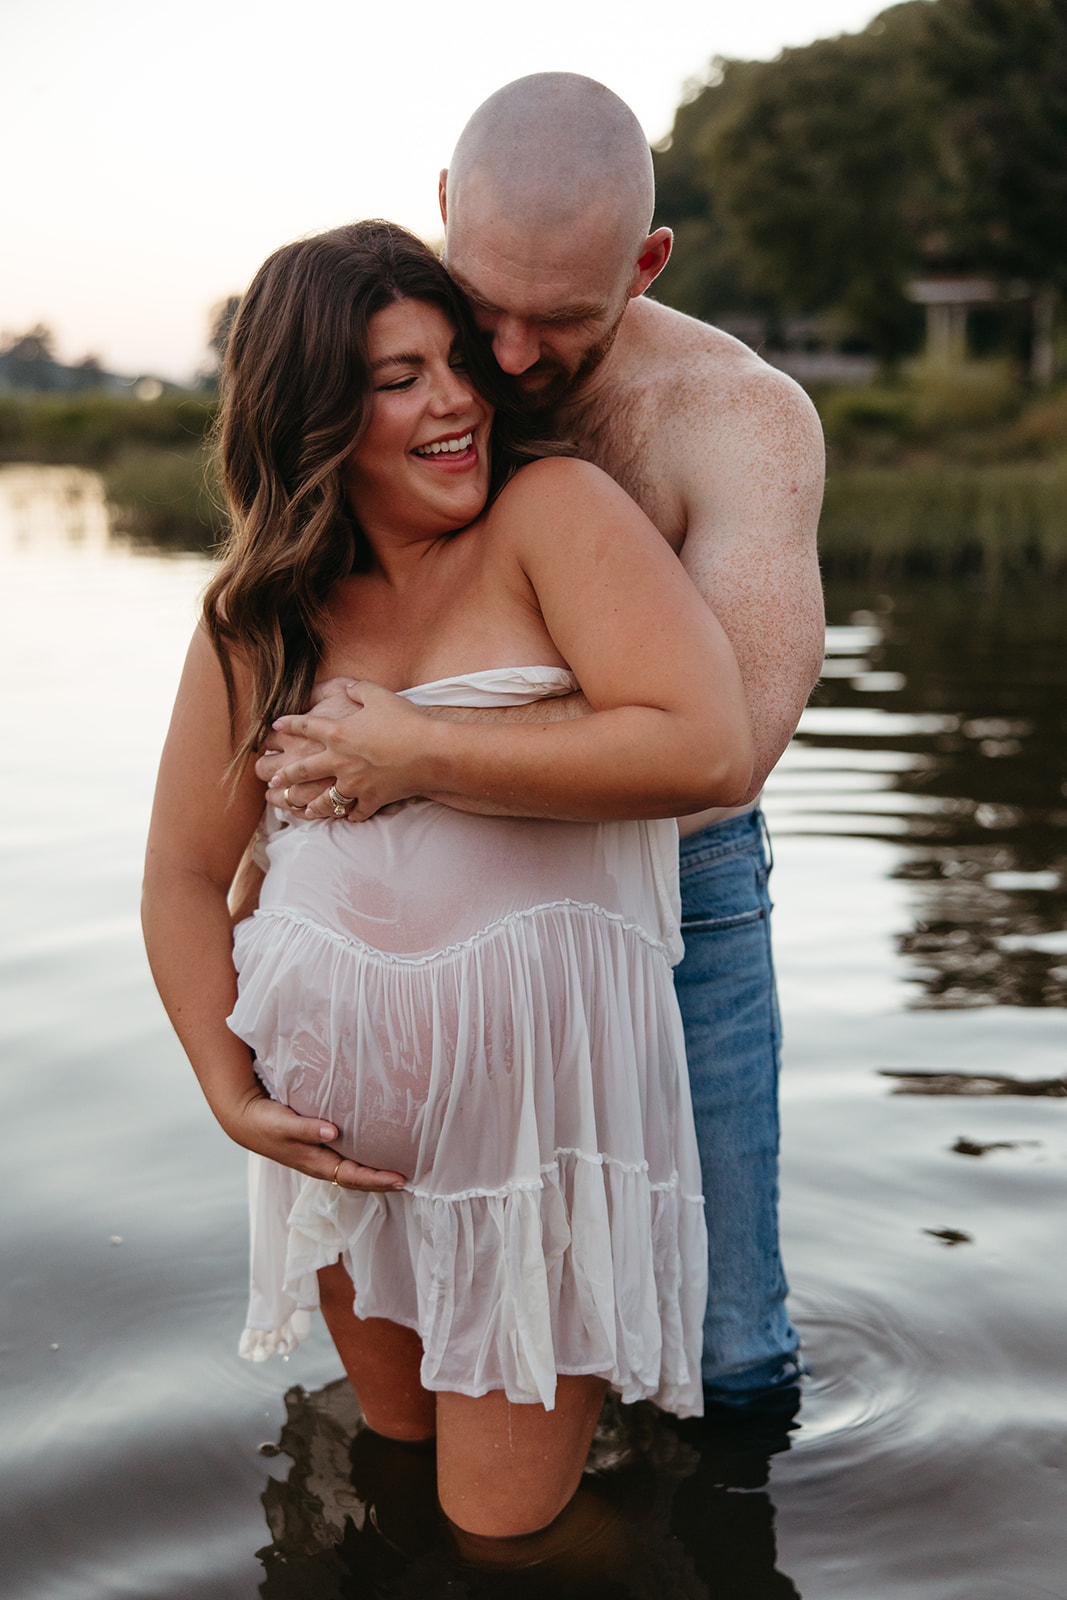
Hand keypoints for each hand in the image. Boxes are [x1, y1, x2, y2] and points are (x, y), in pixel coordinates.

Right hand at [223, 1089, 406, 1190]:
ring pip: (353, 1172)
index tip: (400, 1179)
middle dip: (382, 1182)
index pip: (352, 1176)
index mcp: (315, 1162)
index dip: (377, 1179)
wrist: (246, 1121)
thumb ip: (306, 1128)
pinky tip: (375, 1153)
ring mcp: (320, 1159)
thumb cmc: (265, 1123)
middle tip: (409, 1180)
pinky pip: (346, 1160)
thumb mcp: (283, 1124)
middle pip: (357, 1180)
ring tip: (399, 1171)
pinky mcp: (319, 1149)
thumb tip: (332, 1132)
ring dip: (375, 1174)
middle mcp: (320, 1164)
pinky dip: (363, 1161)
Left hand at [268, 680, 431, 820]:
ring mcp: (353, 784)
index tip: (275, 725)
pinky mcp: (371, 799)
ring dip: (311, 806)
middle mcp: (339, 760)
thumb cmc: (406, 720)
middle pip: (302, 770)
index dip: (288, 723)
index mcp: (337, 732)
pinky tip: (348, 817)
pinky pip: (356, 813)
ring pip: (324, 801)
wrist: (430, 752)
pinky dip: (352, 816)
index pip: (304, 726)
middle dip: (284, 775)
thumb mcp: (380, 695)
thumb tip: (349, 688)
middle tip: (272, 778)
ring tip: (302, 810)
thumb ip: (359, 689)